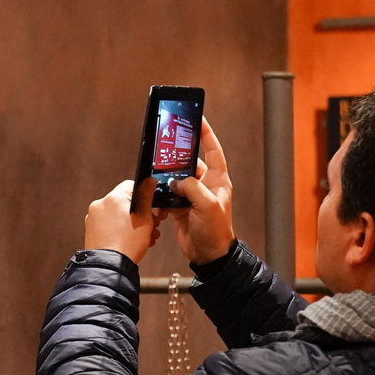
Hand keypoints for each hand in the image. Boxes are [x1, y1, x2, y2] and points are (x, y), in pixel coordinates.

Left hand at [85, 178, 162, 263]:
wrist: (109, 267)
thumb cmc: (127, 245)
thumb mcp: (144, 219)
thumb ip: (146, 197)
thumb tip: (148, 182)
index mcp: (113, 198)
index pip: (131, 185)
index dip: (144, 194)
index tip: (152, 204)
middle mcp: (100, 205)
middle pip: (124, 201)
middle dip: (140, 212)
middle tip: (152, 224)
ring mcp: (93, 218)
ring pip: (118, 214)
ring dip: (132, 222)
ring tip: (144, 236)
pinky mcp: (91, 230)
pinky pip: (109, 224)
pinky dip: (120, 229)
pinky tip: (131, 240)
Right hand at [164, 120, 235, 264]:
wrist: (208, 255)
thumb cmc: (215, 231)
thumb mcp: (207, 205)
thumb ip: (192, 187)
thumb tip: (176, 181)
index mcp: (217, 180)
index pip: (213, 150)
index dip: (206, 134)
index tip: (198, 118)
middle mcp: (205, 185)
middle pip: (190, 162)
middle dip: (178, 156)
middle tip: (166, 144)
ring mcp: (192, 196)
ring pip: (176, 178)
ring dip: (167, 177)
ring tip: (156, 170)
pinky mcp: (180, 207)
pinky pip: (168, 194)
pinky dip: (161, 194)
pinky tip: (156, 193)